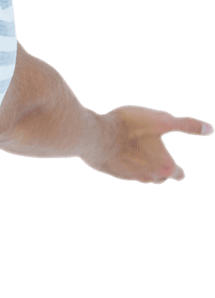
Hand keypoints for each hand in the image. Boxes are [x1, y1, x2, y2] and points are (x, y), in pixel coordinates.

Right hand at [80, 104, 212, 184]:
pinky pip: (125, 173)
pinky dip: (126, 165)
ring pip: (143, 177)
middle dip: (161, 168)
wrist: (95, 135)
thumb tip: (210, 129)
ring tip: (137, 152)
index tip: (174, 162)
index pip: (179, 174)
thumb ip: (186, 125)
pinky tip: (120, 153)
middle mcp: (149, 176)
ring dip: (143, 167)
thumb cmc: (129, 127)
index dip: (178, 168)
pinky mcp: (113, 174)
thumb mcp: (161, 120)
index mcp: (164, 166)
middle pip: (161, 178)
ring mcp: (130, 177)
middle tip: (155, 154)